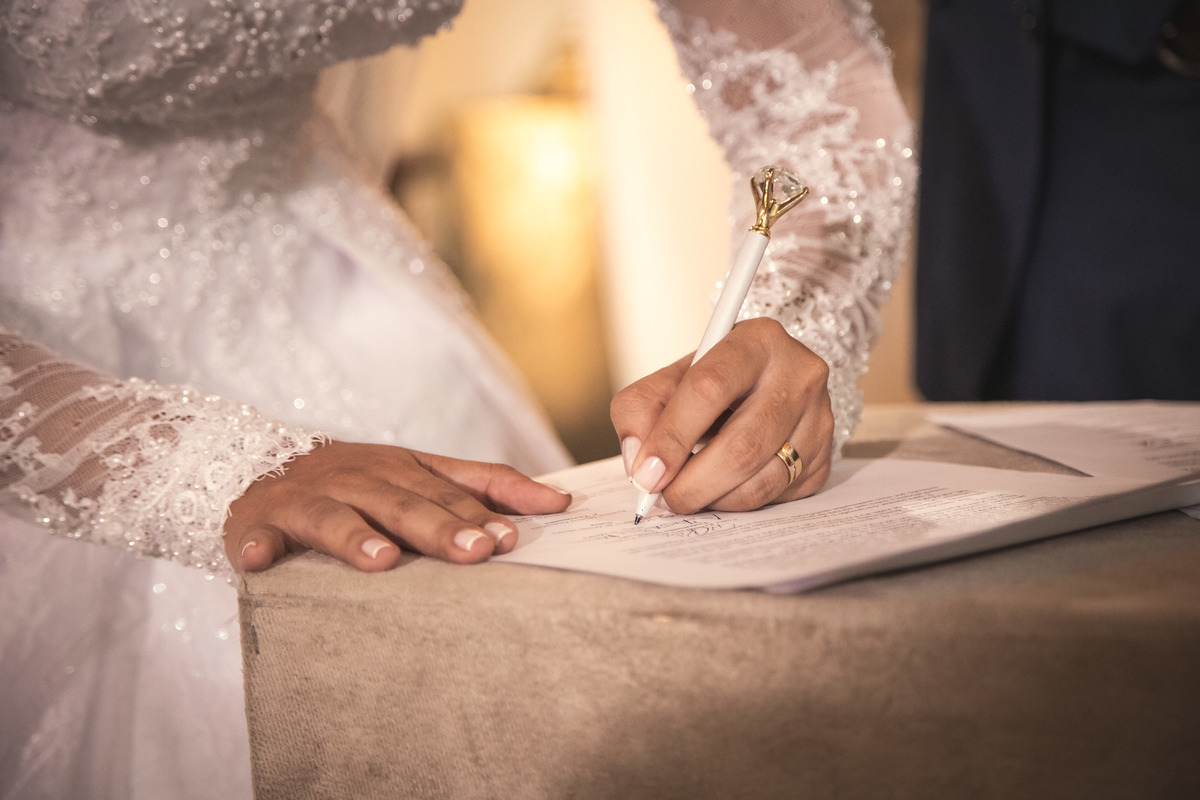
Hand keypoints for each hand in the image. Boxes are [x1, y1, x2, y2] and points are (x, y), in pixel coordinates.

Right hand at [223, 441, 570, 571]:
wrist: (256, 467)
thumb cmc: (355, 482)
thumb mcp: (418, 474)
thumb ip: (483, 485)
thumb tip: (558, 502)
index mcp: (400, 469)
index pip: (447, 489)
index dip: (479, 511)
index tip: (513, 536)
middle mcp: (358, 479)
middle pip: (402, 504)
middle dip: (440, 527)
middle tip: (476, 551)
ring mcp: (306, 499)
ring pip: (335, 517)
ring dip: (356, 537)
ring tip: (384, 561)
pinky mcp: (258, 523)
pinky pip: (255, 536)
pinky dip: (256, 547)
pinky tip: (259, 561)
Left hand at [611, 317, 833, 514]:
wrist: (764, 385)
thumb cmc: (712, 382)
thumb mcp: (671, 379)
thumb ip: (640, 411)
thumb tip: (641, 463)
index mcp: (756, 340)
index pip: (709, 389)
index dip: (672, 436)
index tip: (647, 474)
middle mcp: (799, 374)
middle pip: (741, 446)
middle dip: (692, 484)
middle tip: (665, 499)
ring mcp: (820, 417)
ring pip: (761, 480)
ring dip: (714, 500)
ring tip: (689, 494)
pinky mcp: (826, 456)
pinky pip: (777, 497)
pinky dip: (738, 504)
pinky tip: (722, 488)